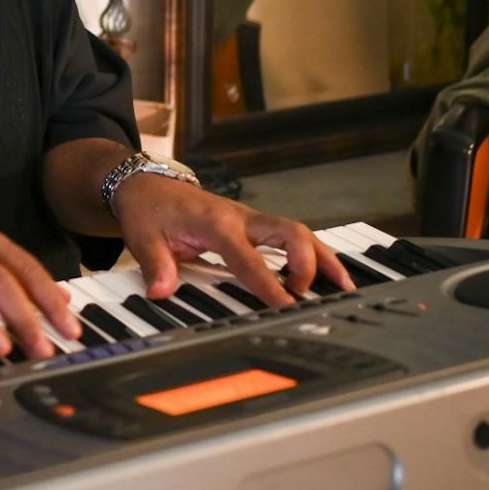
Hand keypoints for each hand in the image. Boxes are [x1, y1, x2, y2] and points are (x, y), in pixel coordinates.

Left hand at [111, 174, 351, 305]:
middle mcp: (240, 218)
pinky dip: (311, 253)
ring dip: (322, 257)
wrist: (144, 182)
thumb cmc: (147, 209)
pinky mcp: (252, 224)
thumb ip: (156, 266)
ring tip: (346, 286)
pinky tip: (328, 274)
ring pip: (297, 232)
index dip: (269, 284)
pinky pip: (289, 236)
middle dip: (308, 263)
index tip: (287, 307)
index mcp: (215, 223)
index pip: (249, 258)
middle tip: (309, 296)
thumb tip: (161, 293)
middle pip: (290, 233)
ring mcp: (250, 219)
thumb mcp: (143, 238)